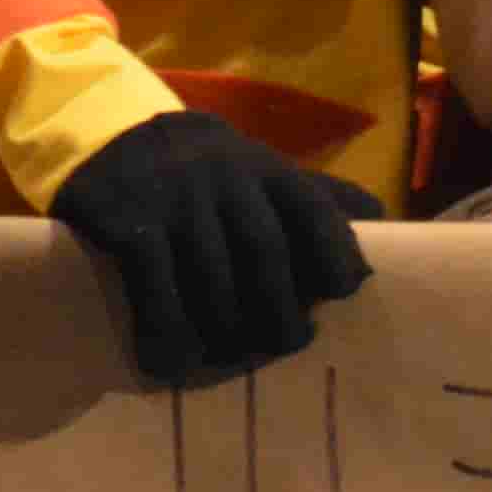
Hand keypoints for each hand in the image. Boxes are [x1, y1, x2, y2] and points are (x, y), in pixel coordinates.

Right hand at [47, 112, 375, 382]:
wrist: (109, 131)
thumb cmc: (204, 168)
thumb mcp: (260, 167)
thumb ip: (314, 194)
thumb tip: (381, 217)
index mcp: (266, 170)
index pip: (314, 210)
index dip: (335, 254)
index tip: (343, 295)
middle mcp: (226, 179)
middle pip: (266, 254)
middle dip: (280, 309)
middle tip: (285, 345)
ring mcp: (177, 199)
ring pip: (212, 277)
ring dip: (224, 330)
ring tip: (229, 358)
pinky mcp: (130, 221)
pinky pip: (154, 284)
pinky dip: (166, 329)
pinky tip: (171, 361)